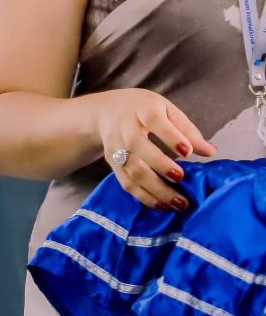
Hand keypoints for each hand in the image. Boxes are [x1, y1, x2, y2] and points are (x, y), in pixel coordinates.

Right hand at [86, 88, 214, 209]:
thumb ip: (187, 130)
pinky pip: (127, 183)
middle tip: (181, 178)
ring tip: (179, 202)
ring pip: (132, 170)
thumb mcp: (166, 110)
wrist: (106, 112)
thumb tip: (209, 152)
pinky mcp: (113, 164)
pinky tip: (163, 205)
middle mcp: (125, 128)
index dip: (170, 137)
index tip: (187, 151)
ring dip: (155, 188)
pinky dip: (145, 197)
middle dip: (160, 165)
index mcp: (142, 110)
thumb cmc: (143, 110)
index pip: (154, 121)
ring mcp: (116, 148)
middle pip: (138, 147)